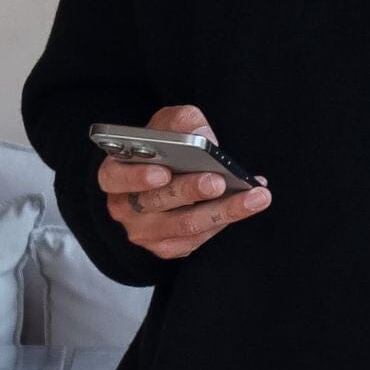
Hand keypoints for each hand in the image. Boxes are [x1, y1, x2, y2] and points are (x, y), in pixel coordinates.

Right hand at [97, 103, 271, 258]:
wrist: (162, 180)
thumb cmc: (160, 151)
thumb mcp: (165, 126)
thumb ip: (181, 122)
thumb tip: (205, 138)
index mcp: (114, 175)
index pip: (115, 177)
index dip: (136, 177)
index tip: (162, 172)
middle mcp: (125, 208)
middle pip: (157, 202)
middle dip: (190, 191)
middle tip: (217, 180)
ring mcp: (146, 232)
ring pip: (185, 226)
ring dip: (223, 210)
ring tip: (254, 196)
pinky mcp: (168, 247)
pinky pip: (199, 239)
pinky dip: (227, 219)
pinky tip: (250, 202)